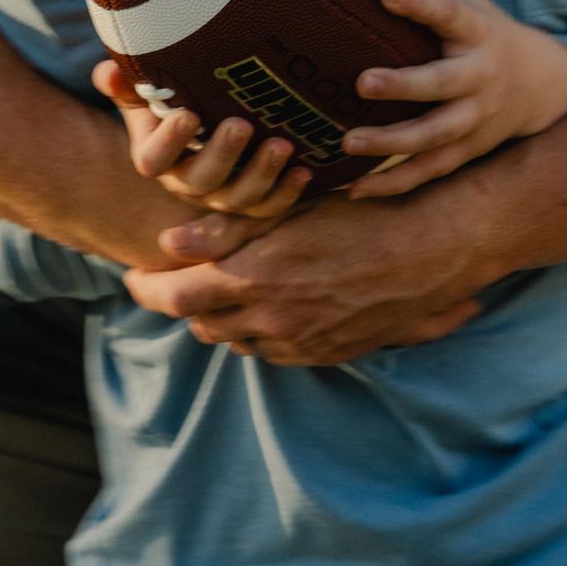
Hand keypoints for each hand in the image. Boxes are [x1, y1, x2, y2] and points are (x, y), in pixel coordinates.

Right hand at [92, 60, 310, 232]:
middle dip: (223, 154)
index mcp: (158, 158)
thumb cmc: (176, 104)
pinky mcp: (256, 203)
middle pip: (201, 180)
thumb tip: (106, 71)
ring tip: (282, 144)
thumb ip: (128, 85)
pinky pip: (271, 208)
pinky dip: (289, 192)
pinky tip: (306, 169)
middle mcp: (189, 183)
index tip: (188, 113)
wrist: (204, 135)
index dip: (169, 141)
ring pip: (240, 198)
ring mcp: (223, 197)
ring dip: (262, 174)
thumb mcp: (148, 95)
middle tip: (241, 124)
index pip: (154, 159)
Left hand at [124, 185, 484, 364]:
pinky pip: (276, 352)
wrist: (434, 251)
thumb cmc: (362, 215)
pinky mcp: (329, 354)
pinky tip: (269, 307)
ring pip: (238, 341)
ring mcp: (302, 344)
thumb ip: (226, 230)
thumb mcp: (290, 210)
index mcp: (256, 281)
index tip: (132, 278)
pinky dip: (259, 333)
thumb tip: (169, 241)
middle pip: (203, 324)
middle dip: (185, 302)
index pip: (177, 298)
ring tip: (223, 289)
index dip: (147, 290)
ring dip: (223, 319)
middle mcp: (274, 322)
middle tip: (179, 277)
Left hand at [340, 0, 566, 199]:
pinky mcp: (466, 152)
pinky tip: (354, 191)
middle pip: (442, 85)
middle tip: (362, 82)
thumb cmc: (485, 30)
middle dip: (404, 86)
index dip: (419, 2)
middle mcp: (478, 79)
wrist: (543, 86)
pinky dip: (394, 185)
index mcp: (475, 32)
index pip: (447, 13)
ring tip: (347, 143)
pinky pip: (429, 173)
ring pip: (435, 138)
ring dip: (392, 145)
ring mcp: (475, 121)